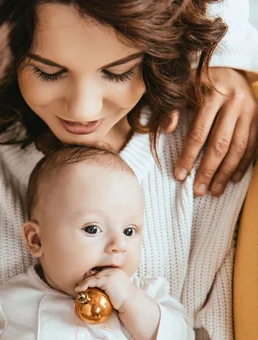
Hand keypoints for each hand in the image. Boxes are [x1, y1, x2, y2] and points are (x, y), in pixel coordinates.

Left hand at [75, 268, 132, 310]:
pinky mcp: (107, 280)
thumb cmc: (124, 300)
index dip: (91, 276)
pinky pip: (92, 281)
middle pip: (95, 272)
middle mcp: (113, 270)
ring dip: (84, 282)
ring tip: (78, 288)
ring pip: (93, 276)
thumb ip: (106, 286)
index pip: (100, 271)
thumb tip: (93, 287)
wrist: (131, 304)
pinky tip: (79, 289)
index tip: (85, 282)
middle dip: (86, 278)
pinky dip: (84, 285)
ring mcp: (110, 274)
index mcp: (115, 271)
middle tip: (80, 285)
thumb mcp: (115, 290)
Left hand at [174, 68, 257, 195]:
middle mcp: (234, 101)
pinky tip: (233, 179)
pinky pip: (252, 145)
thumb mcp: (180, 90)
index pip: (199, 132)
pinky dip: (243, 164)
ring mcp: (250, 109)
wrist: (228, 68)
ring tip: (214, 191)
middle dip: (208, 170)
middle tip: (198, 191)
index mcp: (212, 93)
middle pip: (220, 143)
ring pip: (238, 147)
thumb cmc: (197, 84)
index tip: (179, 176)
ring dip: (226, 173)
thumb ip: (170, 108)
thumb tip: (169, 129)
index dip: (188, 156)